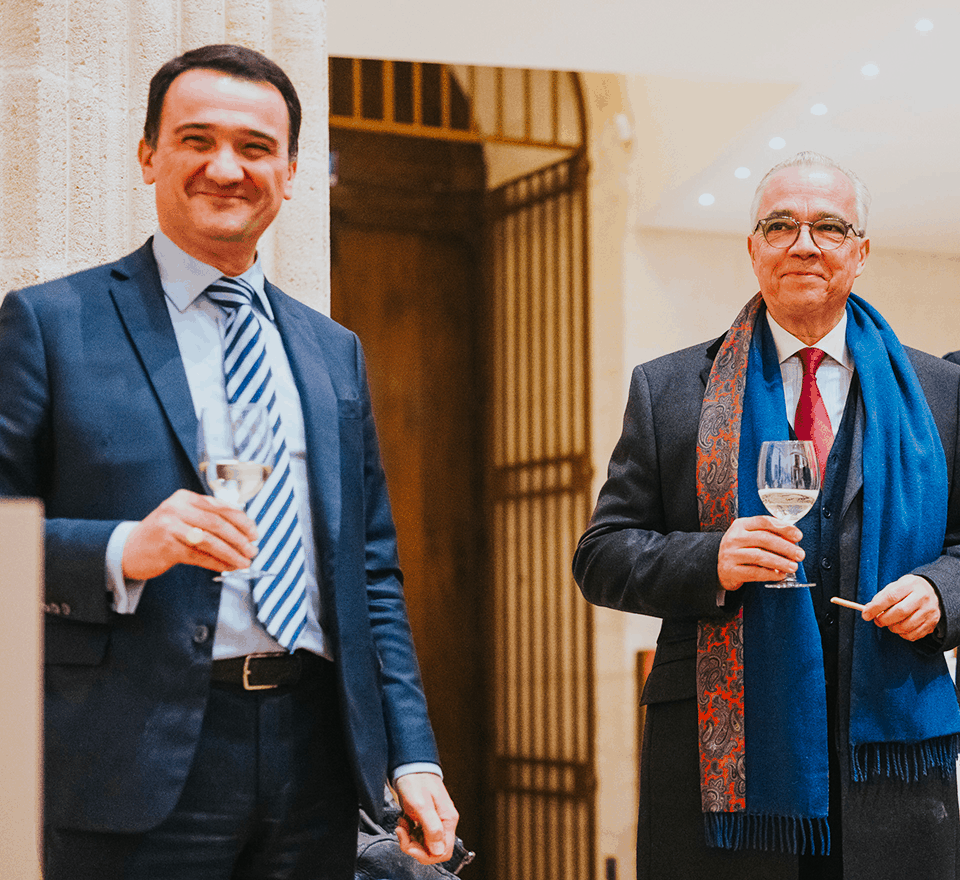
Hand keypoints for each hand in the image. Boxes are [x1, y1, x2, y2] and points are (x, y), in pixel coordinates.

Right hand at [122, 489, 257, 580]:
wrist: (128, 549)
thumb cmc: (163, 534)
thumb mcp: (184, 517)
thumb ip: (209, 519)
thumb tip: (244, 531)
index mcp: (186, 498)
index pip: (221, 507)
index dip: (242, 521)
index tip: (255, 533)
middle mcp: (177, 508)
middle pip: (217, 523)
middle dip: (239, 539)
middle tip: (253, 550)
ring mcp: (170, 527)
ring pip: (209, 541)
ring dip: (231, 553)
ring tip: (244, 561)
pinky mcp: (167, 546)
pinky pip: (198, 556)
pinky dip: (216, 563)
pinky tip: (227, 567)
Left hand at [394, 772, 458, 864]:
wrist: (409, 766)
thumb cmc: (416, 781)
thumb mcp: (421, 805)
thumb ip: (432, 828)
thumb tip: (439, 851)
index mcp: (447, 820)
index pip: (443, 852)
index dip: (425, 854)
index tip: (411, 845)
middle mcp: (444, 822)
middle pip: (433, 850)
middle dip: (414, 847)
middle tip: (403, 833)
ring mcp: (435, 821)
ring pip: (424, 844)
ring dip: (409, 839)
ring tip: (402, 824)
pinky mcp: (426, 819)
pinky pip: (418, 836)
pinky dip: (408, 833)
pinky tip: (403, 822)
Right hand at [717, 515, 804, 591]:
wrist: (719, 567)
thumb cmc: (740, 550)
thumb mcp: (750, 536)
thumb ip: (768, 534)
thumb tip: (793, 540)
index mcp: (741, 525)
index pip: (764, 521)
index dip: (783, 528)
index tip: (798, 536)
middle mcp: (734, 537)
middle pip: (764, 538)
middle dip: (786, 547)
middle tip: (799, 554)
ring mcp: (730, 554)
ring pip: (759, 556)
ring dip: (780, 562)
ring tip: (793, 566)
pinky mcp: (730, 570)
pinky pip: (754, 572)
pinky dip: (770, 574)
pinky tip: (780, 574)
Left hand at [861, 575, 941, 640]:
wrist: (932, 591)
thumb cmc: (908, 589)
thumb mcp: (895, 586)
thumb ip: (881, 597)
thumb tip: (868, 610)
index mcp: (910, 584)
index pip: (890, 597)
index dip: (875, 607)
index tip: (865, 615)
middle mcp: (922, 597)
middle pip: (900, 612)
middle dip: (884, 619)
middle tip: (877, 621)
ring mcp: (929, 611)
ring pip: (907, 626)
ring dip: (893, 628)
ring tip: (890, 624)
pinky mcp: (932, 623)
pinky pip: (914, 634)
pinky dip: (903, 634)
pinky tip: (901, 628)